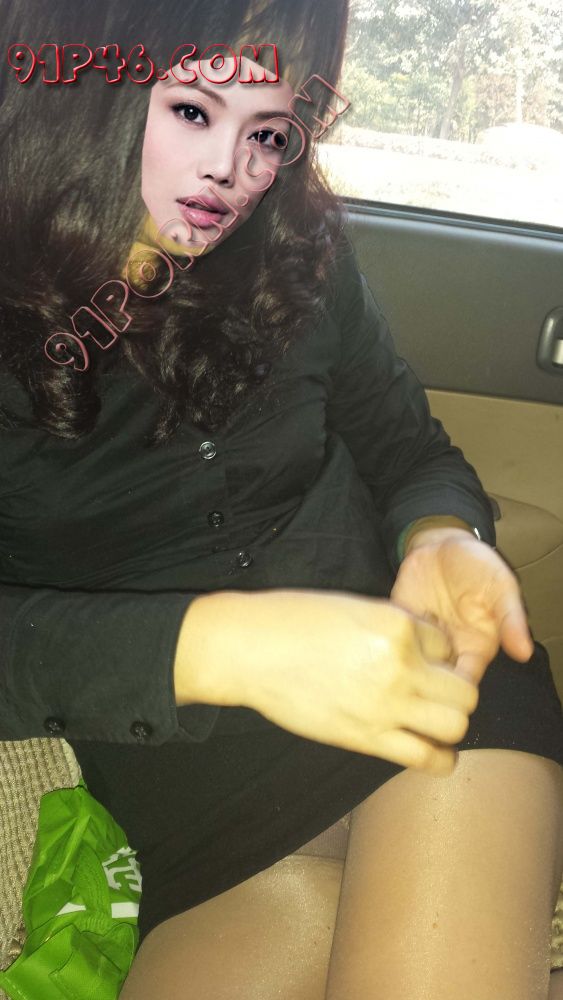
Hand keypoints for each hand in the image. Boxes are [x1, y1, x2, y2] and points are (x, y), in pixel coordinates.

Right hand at [184, 590, 479, 776]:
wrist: (251, 650)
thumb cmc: (293, 621)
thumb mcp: (353, 608)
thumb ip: (392, 627)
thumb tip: (421, 649)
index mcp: (397, 624)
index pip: (447, 644)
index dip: (436, 653)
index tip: (419, 660)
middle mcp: (401, 664)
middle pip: (465, 690)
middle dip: (455, 691)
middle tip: (434, 692)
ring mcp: (387, 704)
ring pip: (456, 725)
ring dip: (450, 723)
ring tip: (433, 721)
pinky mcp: (368, 737)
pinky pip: (427, 758)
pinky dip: (440, 758)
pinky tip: (434, 751)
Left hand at [391, 527, 533, 685]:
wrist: (443, 542)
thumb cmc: (478, 566)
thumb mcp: (500, 587)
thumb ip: (511, 619)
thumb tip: (524, 652)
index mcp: (473, 650)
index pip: (462, 688)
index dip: (452, 695)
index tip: (441, 690)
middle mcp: (445, 651)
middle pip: (430, 685)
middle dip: (420, 687)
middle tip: (412, 673)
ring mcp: (418, 639)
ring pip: (406, 668)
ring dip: (399, 666)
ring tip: (397, 652)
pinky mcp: (396, 624)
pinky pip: (386, 642)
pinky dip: (383, 643)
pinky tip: (384, 636)